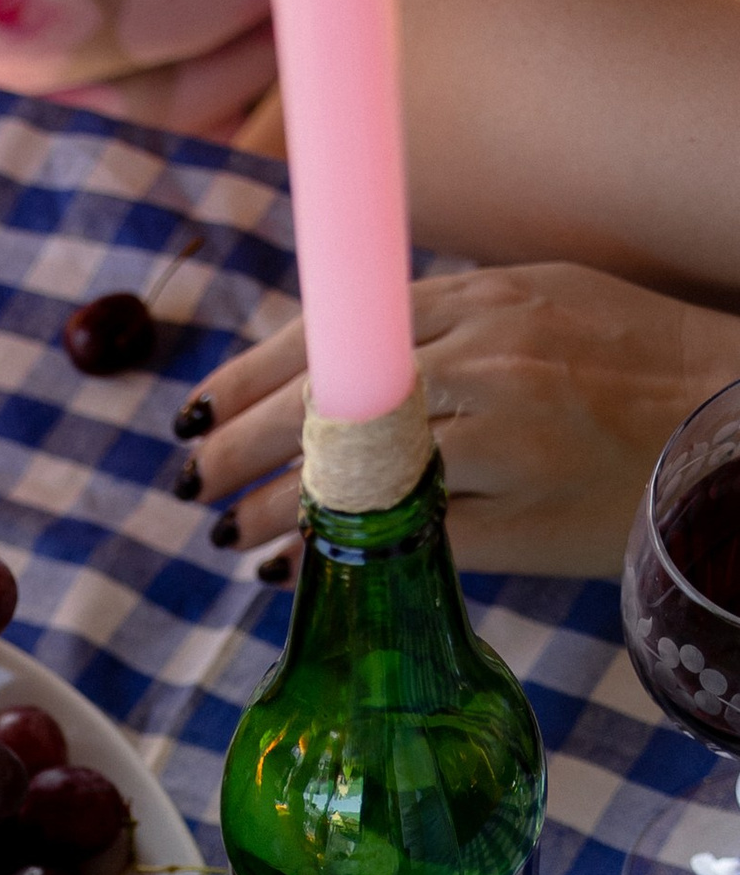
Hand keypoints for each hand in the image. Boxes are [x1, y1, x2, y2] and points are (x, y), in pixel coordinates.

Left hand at [177, 262, 739, 577]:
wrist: (725, 416)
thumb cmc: (629, 360)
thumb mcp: (534, 303)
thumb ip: (442, 324)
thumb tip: (342, 358)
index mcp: (476, 302)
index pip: (331, 333)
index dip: (248, 378)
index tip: (194, 409)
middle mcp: (479, 362)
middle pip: (322, 407)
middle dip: (239, 449)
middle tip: (188, 480)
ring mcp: (497, 442)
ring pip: (350, 479)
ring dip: (274, 513)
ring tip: (227, 534)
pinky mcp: (515, 518)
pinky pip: (399, 544)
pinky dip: (335, 559)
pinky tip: (291, 571)